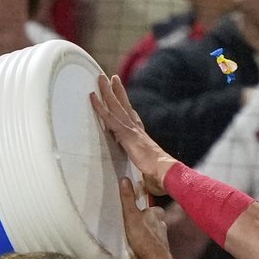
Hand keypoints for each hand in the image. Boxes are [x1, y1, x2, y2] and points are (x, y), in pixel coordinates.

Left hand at [90, 74, 176, 195]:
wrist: (165, 172)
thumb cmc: (159, 175)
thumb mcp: (148, 171)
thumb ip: (143, 170)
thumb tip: (144, 179)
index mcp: (142, 136)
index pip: (132, 117)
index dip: (126, 106)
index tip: (122, 98)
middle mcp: (137, 129)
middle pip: (124, 106)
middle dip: (117, 92)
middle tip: (111, 78)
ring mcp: (131, 129)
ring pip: (116, 106)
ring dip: (108, 91)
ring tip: (101, 78)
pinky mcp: (125, 133)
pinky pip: (109, 117)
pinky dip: (100, 106)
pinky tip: (93, 97)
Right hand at [117, 177, 172, 258]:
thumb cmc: (143, 237)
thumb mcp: (131, 216)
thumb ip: (128, 199)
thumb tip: (124, 179)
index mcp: (156, 213)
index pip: (151, 208)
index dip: (144, 210)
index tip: (136, 212)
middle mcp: (162, 223)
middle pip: (153, 219)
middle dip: (146, 221)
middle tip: (134, 225)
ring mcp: (163, 236)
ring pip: (155, 231)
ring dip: (148, 232)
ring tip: (137, 236)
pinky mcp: (162, 247)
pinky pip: (155, 242)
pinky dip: (150, 243)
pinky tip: (143, 247)